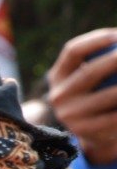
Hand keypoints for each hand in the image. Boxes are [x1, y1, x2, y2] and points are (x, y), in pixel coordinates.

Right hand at [47, 31, 116, 165]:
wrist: (94, 133)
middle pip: (89, 73)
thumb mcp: (90, 76)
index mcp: (57, 77)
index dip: (94, 40)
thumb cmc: (97, 93)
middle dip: (115, 60)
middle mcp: (58, 96)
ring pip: (109, 95)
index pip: (72, 52)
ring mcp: (71, 116)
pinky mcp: (86, 131)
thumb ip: (102, 58)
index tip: (116, 35)